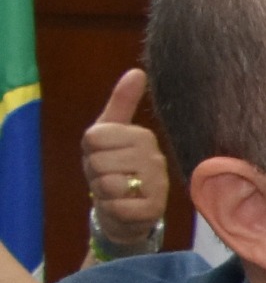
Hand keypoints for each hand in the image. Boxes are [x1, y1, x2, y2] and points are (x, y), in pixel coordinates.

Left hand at [81, 71, 168, 246]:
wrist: (127, 211)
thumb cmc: (115, 168)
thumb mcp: (110, 133)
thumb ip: (121, 102)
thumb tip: (137, 71)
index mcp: (142, 136)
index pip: (94, 138)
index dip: (91, 151)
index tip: (104, 156)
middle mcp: (154, 157)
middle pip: (99, 162)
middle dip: (96, 174)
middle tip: (109, 177)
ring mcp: (158, 184)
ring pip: (108, 184)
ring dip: (104, 193)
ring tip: (116, 192)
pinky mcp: (154, 209)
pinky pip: (118, 206)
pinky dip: (113, 209)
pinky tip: (123, 207)